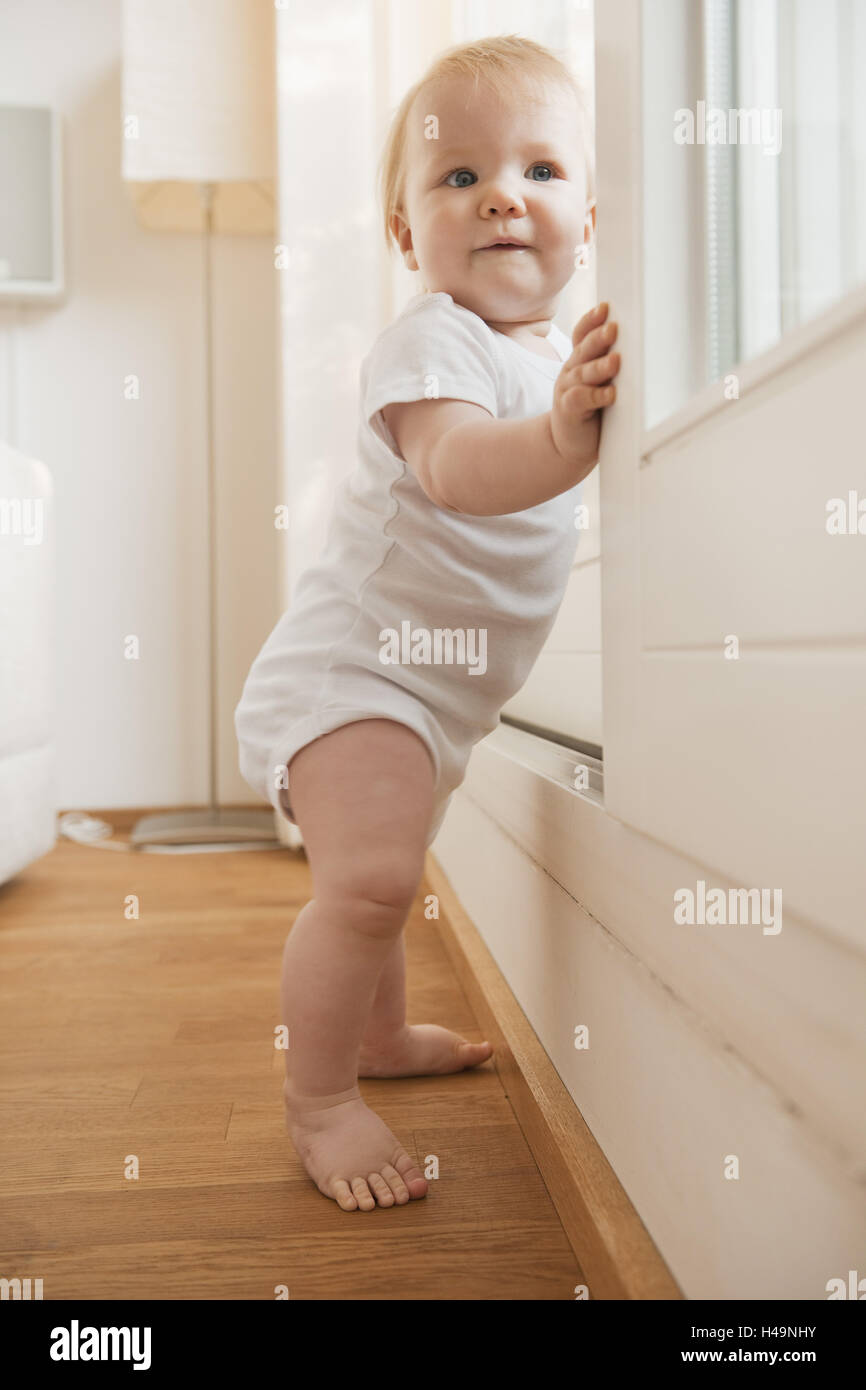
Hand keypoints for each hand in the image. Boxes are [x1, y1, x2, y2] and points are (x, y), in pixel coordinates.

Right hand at [550, 302, 620, 468]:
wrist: (567, 444)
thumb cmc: (592, 411)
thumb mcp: (598, 382)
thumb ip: (611, 364)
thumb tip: (645, 347)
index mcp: (580, 360)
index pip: (582, 335)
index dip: (591, 321)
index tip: (606, 308)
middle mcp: (572, 370)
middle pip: (584, 349)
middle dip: (599, 337)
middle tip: (613, 328)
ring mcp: (568, 389)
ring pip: (584, 373)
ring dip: (600, 366)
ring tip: (616, 361)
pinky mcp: (569, 410)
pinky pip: (581, 399)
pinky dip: (596, 395)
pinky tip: (611, 393)